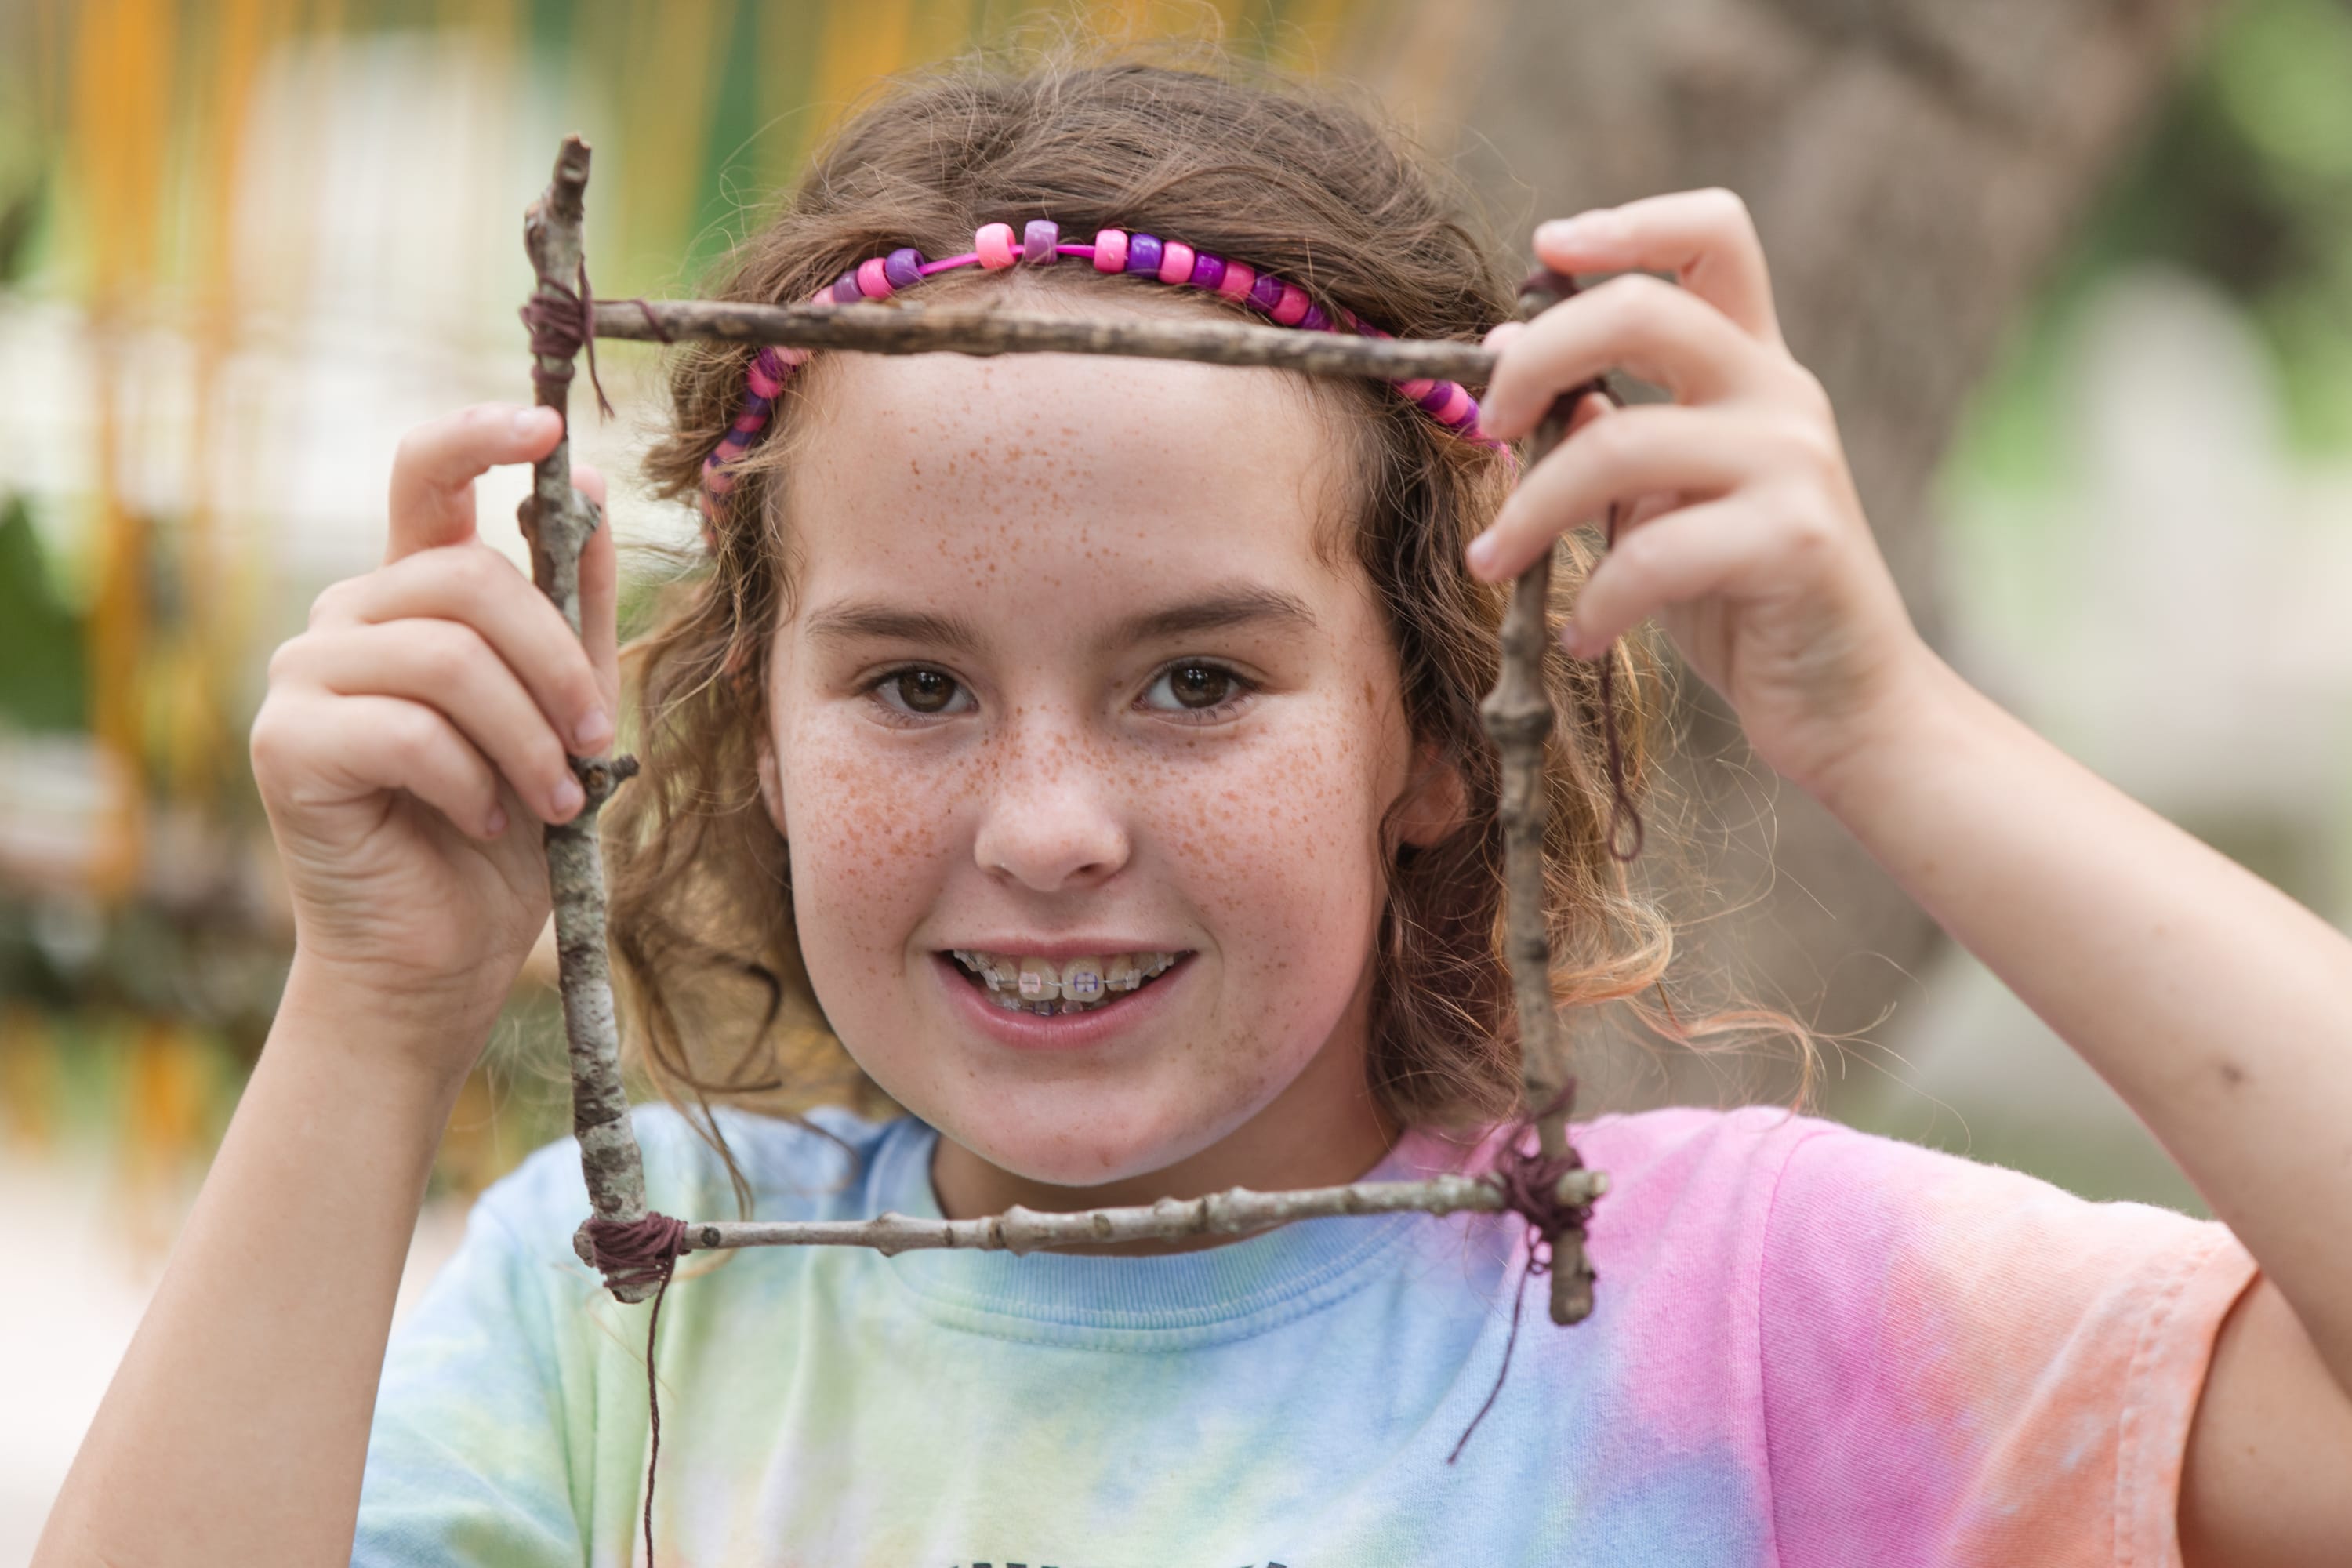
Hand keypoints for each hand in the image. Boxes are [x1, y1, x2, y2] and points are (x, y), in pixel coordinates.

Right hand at [250, 404, 617, 1061]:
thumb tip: (592, 486)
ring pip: (447, 658)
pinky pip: (406, 730)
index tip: (546, 428)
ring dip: (525, 738)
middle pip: (468, 578)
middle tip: (594, 742)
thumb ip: (573, 603)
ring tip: (553, 800)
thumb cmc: (511, 827)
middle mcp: (349, 615)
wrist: (443, 951)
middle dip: (555, 664)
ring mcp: (304, 673)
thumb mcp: (567, 706)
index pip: (426, 476)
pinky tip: (485, 820)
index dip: (480, 435)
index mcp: (414, 593)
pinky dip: (471, 781)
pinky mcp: (286, 743)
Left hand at [1467, 189, 1935, 797]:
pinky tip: (1580, 637)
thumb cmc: (1739, 599)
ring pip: (1621, 442)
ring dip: (1531, 508)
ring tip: (1494, 561)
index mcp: (1751, 367)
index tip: (1544, 250)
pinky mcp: (1795, 542)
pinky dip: (1594, 600)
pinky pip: (1653, 553)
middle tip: (1487, 424)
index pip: (1711, 233)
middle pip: (1645, 309)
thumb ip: (1600, 425)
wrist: (1848, 707)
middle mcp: (1781, 395)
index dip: (1625, 224)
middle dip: (1536, 359)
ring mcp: (1794, 464)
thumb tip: (1502, 344)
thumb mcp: (1657, 502)